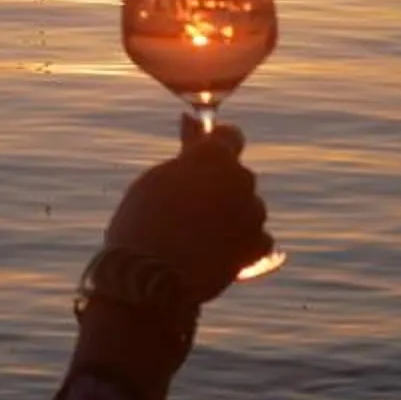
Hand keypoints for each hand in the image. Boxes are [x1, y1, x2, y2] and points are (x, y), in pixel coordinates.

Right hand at [101, 117, 270, 304]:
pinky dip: (241, 243)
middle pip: (236, 175)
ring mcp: (253, 213)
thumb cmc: (144, 223)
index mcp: (214, 155)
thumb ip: (185, 152)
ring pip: (246, 207)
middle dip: (219, 186)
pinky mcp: (257, 246)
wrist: (150, 279)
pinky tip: (214, 252)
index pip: (229, 136)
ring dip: (230, 215)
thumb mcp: (158, 178)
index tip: (202, 160)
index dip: (216, 148)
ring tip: (195, 237)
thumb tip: (191, 120)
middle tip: (187, 207)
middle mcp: (241, 179)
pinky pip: (255, 237)